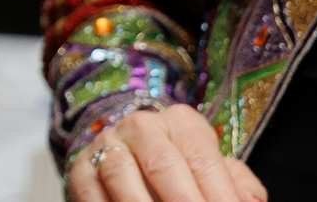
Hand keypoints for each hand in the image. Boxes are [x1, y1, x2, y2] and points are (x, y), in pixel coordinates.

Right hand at [68, 105, 265, 201]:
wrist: (132, 157)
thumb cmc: (184, 170)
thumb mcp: (213, 169)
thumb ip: (236, 183)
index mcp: (181, 122)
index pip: (203, 159)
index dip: (219, 195)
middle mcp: (141, 126)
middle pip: (163, 165)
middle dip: (185, 201)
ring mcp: (106, 145)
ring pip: (121, 175)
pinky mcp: (80, 168)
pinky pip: (90, 191)